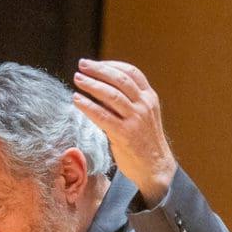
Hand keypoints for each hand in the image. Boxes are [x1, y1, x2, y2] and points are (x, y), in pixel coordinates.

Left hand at [72, 58, 176, 203]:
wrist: (155, 167)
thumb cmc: (143, 141)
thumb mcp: (141, 115)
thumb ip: (126, 101)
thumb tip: (99, 87)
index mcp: (149, 97)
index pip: (131, 72)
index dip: (111, 65)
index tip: (95, 64)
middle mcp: (144, 105)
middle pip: (119, 79)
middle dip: (98, 70)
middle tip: (82, 65)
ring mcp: (136, 119)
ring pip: (111, 95)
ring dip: (91, 84)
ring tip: (77, 78)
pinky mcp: (125, 134)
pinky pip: (102, 115)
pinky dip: (88, 106)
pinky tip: (77, 100)